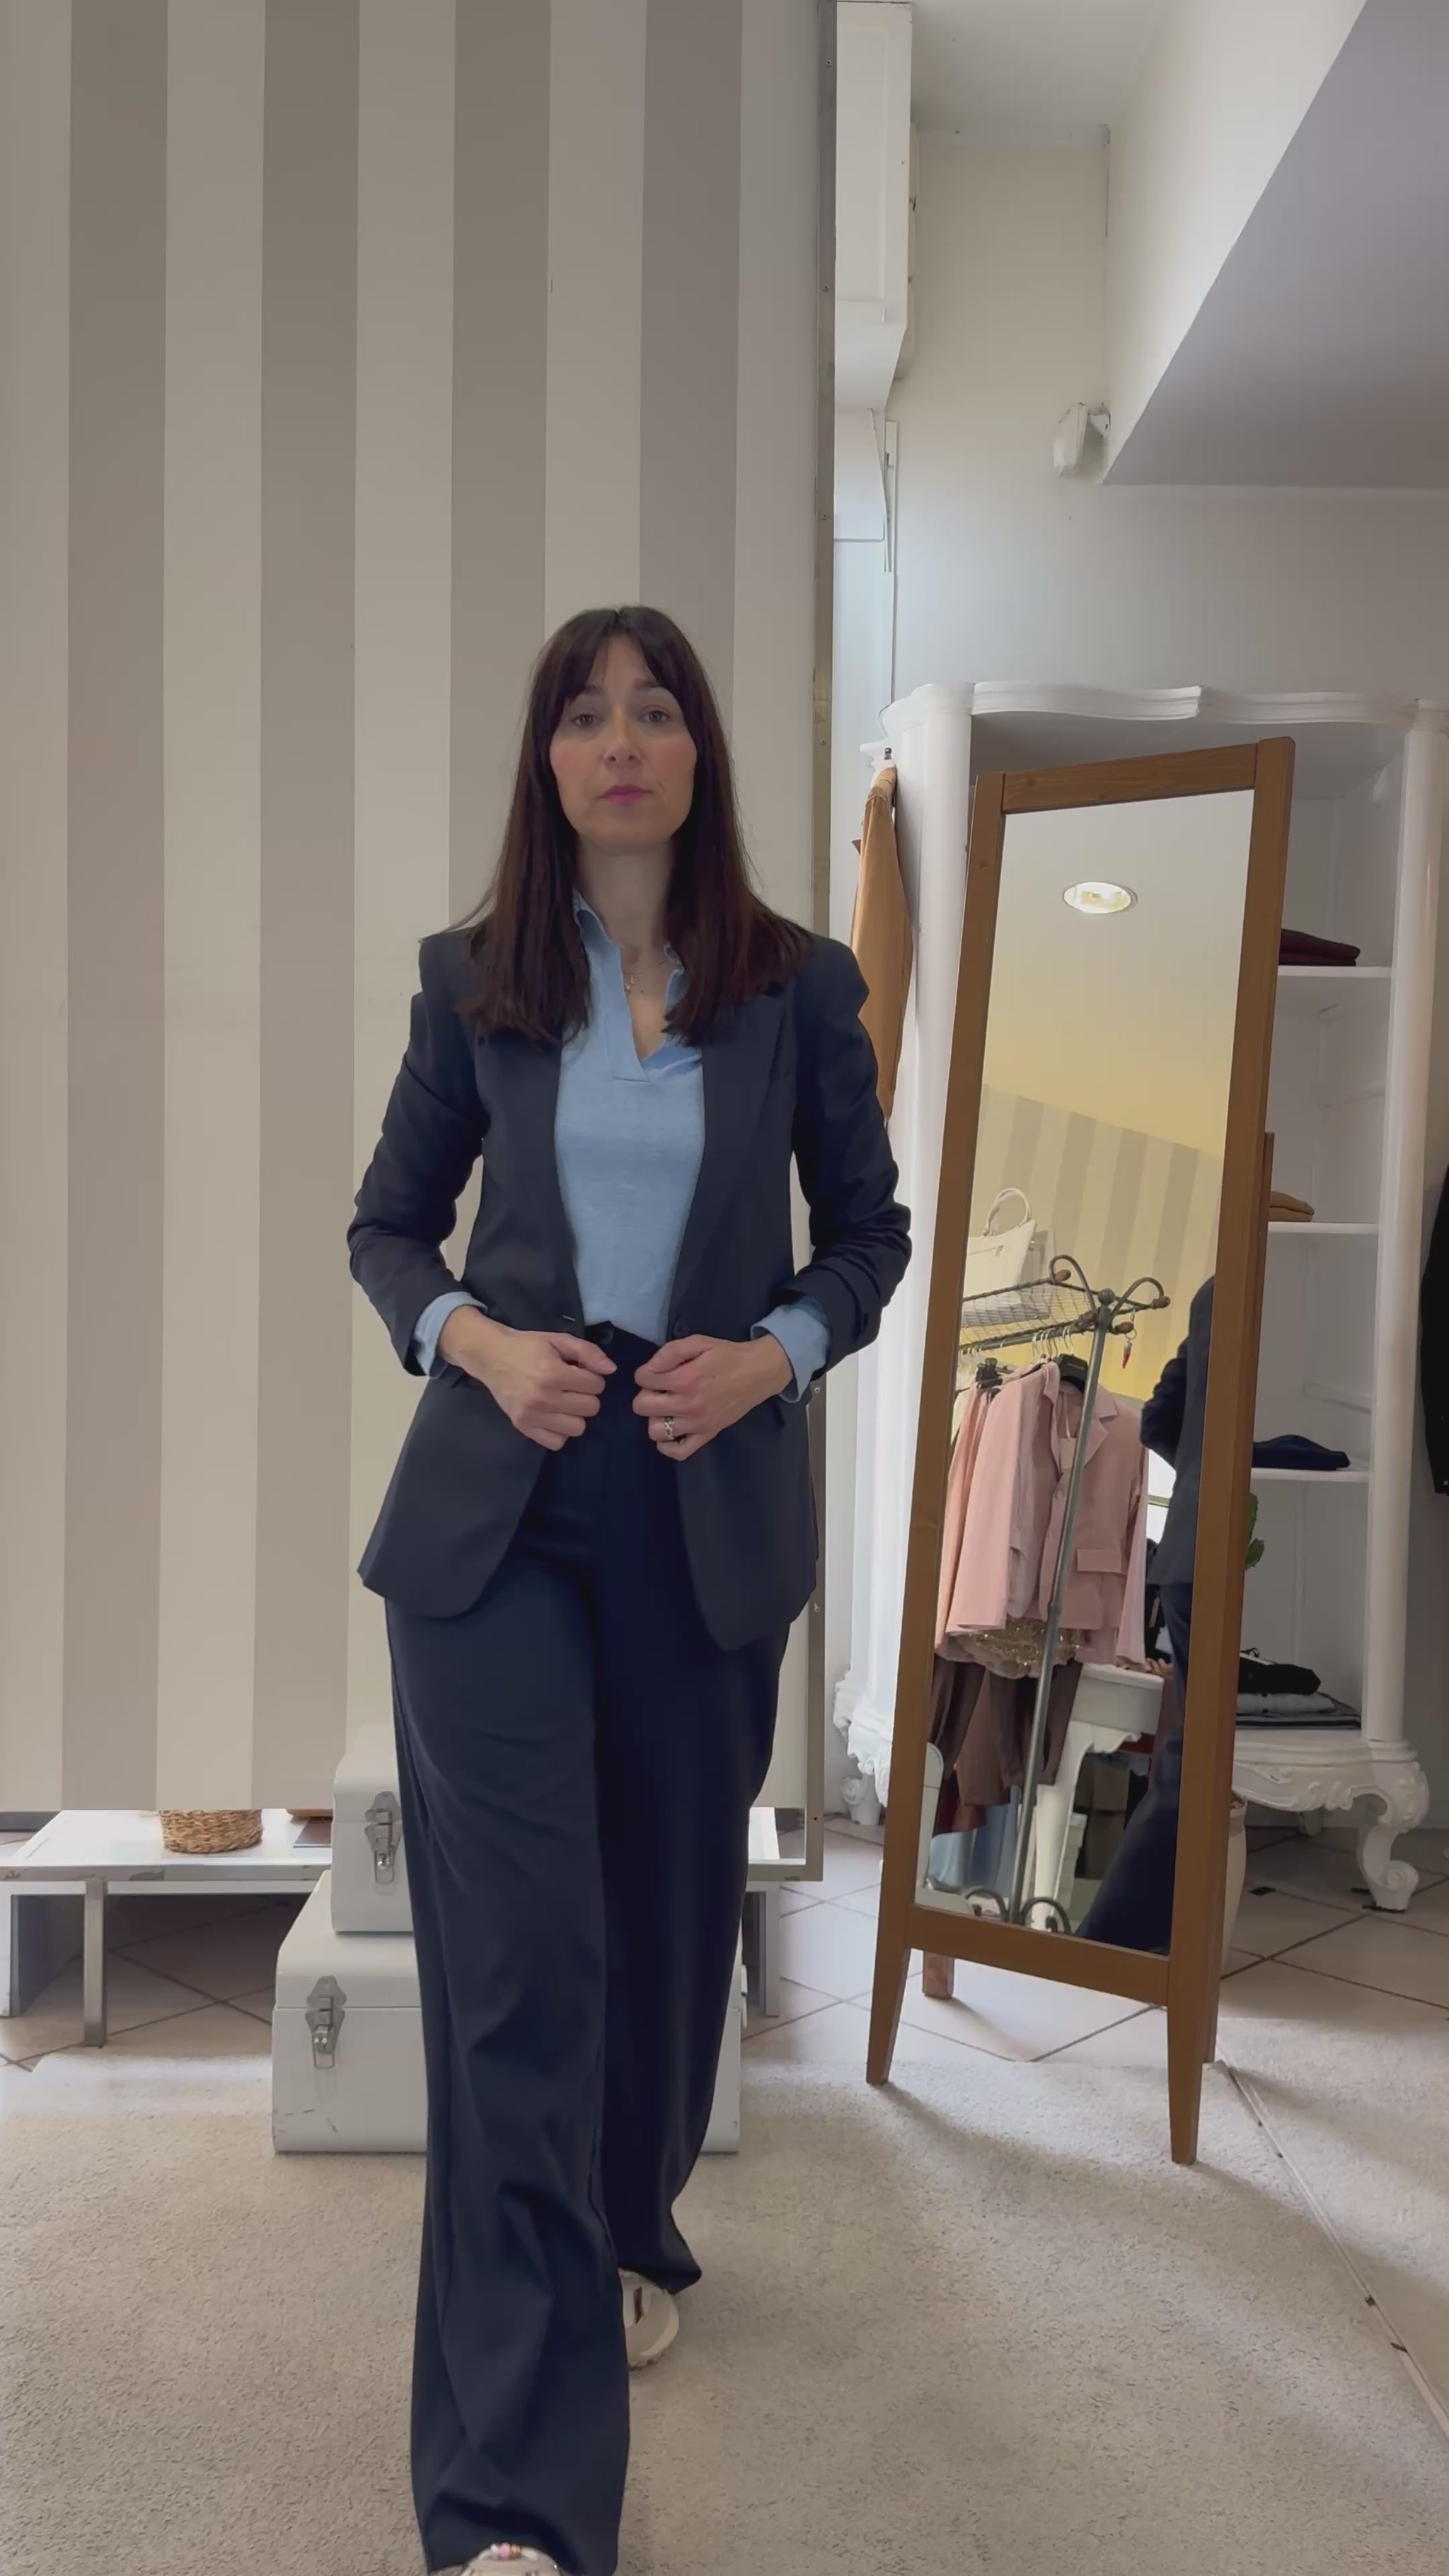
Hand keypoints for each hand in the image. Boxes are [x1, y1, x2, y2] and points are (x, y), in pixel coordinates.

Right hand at [440, 1310, 613, 1451]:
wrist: (491, 1356)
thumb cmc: (527, 1346)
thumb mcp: (558, 1340)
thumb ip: (588, 1352)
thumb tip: (611, 1370)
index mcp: (553, 1373)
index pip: (596, 1386)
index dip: (592, 1377)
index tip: (579, 1372)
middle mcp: (543, 1398)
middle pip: (591, 1408)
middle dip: (586, 1395)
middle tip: (572, 1387)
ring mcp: (532, 1416)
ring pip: (578, 1428)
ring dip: (576, 1415)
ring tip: (564, 1402)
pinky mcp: (523, 1428)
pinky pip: (557, 1442)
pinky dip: (560, 1431)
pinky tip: (554, 1416)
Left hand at [632, 1333, 791, 1461]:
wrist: (758, 1373)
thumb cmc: (727, 1356)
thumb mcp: (699, 1342)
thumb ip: (670, 1352)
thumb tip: (649, 1368)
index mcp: (684, 1379)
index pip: (642, 1379)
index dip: (645, 1372)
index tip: (657, 1371)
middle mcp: (688, 1404)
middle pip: (641, 1407)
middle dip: (646, 1394)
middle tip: (661, 1389)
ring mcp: (697, 1424)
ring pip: (655, 1431)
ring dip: (656, 1418)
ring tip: (667, 1408)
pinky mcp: (707, 1435)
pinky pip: (678, 1452)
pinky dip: (667, 1445)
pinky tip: (671, 1430)